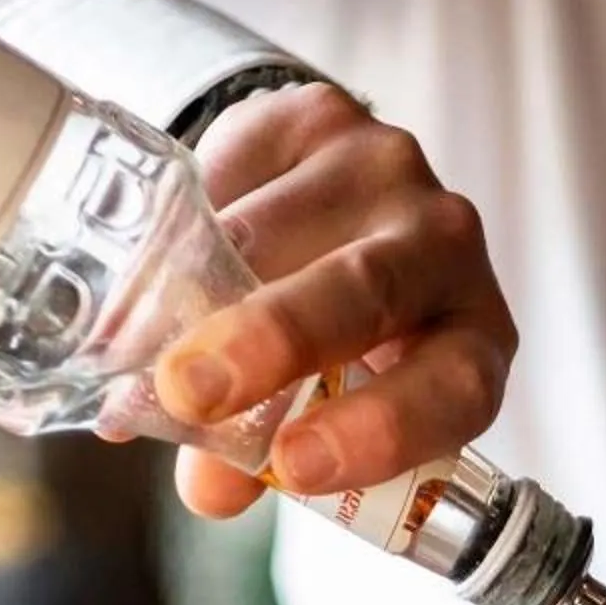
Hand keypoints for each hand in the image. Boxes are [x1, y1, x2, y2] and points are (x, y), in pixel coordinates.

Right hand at [152, 83, 517, 519]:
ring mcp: (391, 169)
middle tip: (188, 390)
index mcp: (473, 339)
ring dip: (195, 291)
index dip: (382, 429)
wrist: (309, 218)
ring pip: (281, 232)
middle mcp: (448, 247)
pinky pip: (239, 171)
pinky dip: (181, 226)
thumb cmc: (330, 345)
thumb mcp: (315, 409)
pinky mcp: (323, 116)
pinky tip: (153, 263)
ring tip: (132, 342)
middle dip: (274, 341)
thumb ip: (261, 455)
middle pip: (368, 292)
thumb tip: (207, 488)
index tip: (292, 466)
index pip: (455, 387)